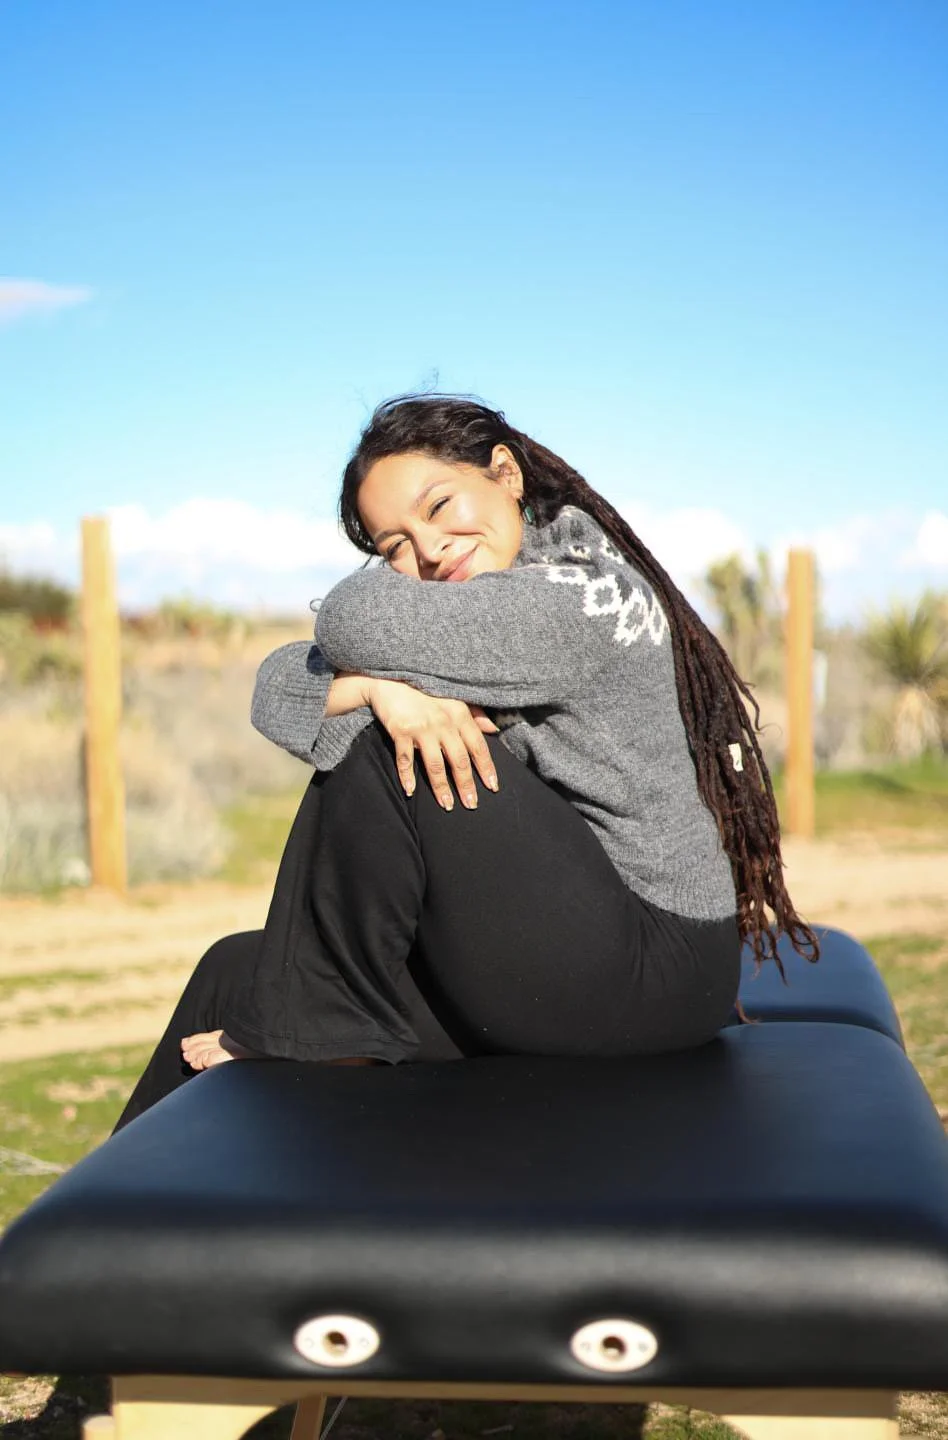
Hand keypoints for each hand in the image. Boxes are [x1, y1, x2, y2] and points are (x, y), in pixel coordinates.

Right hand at [362, 678, 499, 808]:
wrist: (390, 679)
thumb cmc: (424, 690)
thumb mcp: (452, 697)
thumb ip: (474, 714)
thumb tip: (494, 729)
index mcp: (459, 713)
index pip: (478, 746)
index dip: (486, 768)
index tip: (493, 787)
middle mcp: (443, 722)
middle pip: (459, 760)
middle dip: (466, 785)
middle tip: (471, 805)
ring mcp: (422, 728)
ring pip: (435, 765)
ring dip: (441, 788)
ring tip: (447, 805)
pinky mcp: (401, 730)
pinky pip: (405, 760)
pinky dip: (407, 777)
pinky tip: (410, 791)